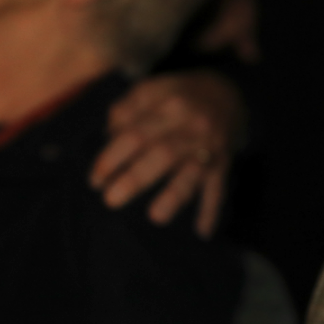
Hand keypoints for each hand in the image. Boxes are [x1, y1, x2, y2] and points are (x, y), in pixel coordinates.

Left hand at [90, 70, 243, 237]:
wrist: (228, 94)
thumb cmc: (178, 97)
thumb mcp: (152, 90)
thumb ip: (126, 110)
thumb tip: (108, 139)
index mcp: (170, 105)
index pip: (135, 134)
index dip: (112, 158)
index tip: (95, 181)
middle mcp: (192, 126)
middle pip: (163, 153)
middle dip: (136, 178)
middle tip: (111, 200)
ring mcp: (210, 148)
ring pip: (193, 173)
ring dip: (175, 196)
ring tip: (156, 217)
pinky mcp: (224, 165)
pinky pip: (219, 189)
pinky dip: (211, 211)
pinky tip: (202, 233)